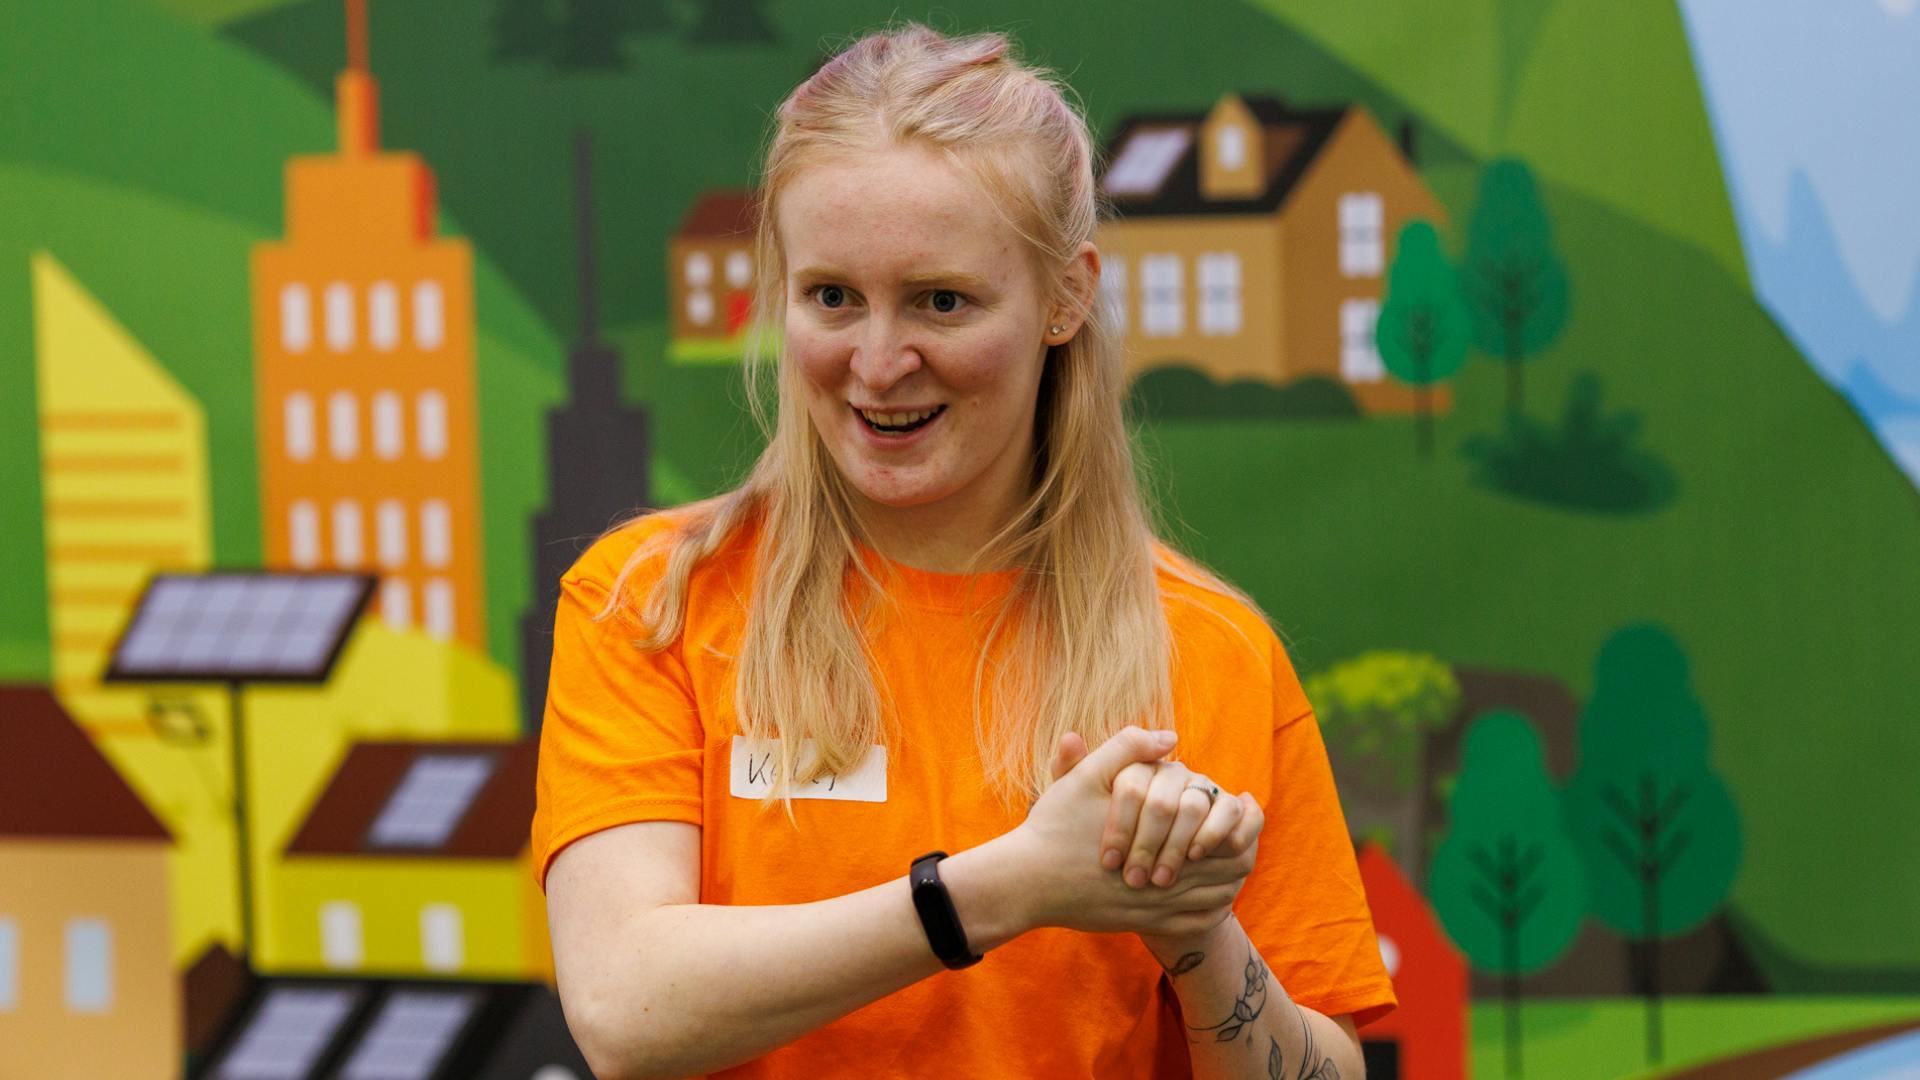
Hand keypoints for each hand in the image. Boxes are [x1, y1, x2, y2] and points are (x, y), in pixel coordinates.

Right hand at [1003, 727, 1252, 940]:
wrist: (1027, 880)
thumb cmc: (1055, 826)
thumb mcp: (1085, 775)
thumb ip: (1127, 748)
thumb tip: (1170, 737)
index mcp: (1162, 837)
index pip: (1229, 833)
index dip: (1245, 819)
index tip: (1244, 804)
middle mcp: (1166, 877)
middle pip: (1232, 869)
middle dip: (1243, 849)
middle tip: (1244, 833)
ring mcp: (1157, 906)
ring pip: (1218, 898)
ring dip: (1231, 879)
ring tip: (1233, 859)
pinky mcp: (1145, 924)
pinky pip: (1197, 922)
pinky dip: (1213, 908)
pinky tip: (1211, 893)